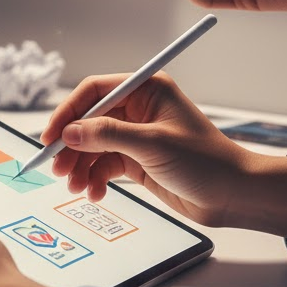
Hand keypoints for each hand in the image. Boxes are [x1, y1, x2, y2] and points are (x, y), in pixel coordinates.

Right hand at [41, 73, 286, 236]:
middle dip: (71, 145)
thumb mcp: (153, 145)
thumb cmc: (205, 161)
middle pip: (89, 120)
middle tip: (55, 168)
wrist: (236, 196)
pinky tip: (94, 192)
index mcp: (145, 89)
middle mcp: (138, 108)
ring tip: (75, 187)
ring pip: (94, 145)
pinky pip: (105, 164)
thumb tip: (69, 133)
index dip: (69, 112)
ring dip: (81, 165)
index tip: (51, 136)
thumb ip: (108, 136)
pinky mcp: (138, 159)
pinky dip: (95, 178)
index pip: (94, 91)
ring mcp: (137, 135)